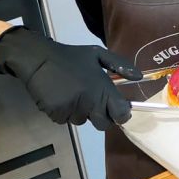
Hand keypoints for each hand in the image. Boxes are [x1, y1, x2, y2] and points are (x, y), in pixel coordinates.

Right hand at [0, 26, 142, 130]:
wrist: (39, 58)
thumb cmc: (71, 56)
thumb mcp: (99, 54)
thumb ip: (121, 66)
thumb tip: (139, 77)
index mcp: (103, 88)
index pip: (121, 114)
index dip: (122, 115)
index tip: (119, 110)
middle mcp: (89, 102)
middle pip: (104, 124)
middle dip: (102, 116)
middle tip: (94, 102)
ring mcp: (72, 109)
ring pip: (83, 121)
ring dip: (82, 112)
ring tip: (74, 94)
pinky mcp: (56, 114)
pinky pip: (66, 120)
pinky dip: (65, 112)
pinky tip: (61, 97)